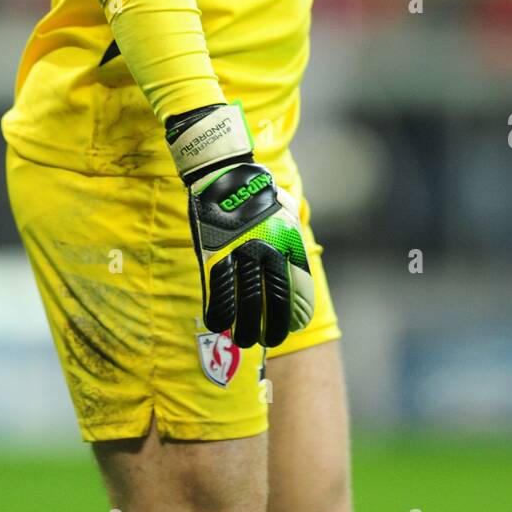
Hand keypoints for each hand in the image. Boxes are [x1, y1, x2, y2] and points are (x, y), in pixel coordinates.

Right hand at [165, 101, 314, 348]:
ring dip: (243, 327)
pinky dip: (218, 312)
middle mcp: (266, 251)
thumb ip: (290, 232)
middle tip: (267, 340)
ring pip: (244, 302)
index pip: (297, 287)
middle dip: (271, 326)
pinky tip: (218, 324)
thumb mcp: (284, 208)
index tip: (293, 326)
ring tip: (242, 340)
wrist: (224, 172)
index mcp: (286, 241)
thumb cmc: (256, 191)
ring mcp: (238, 253)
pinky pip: (217, 291)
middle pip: (273, 300)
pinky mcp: (213, 253)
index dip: (296, 312)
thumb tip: (295, 257)